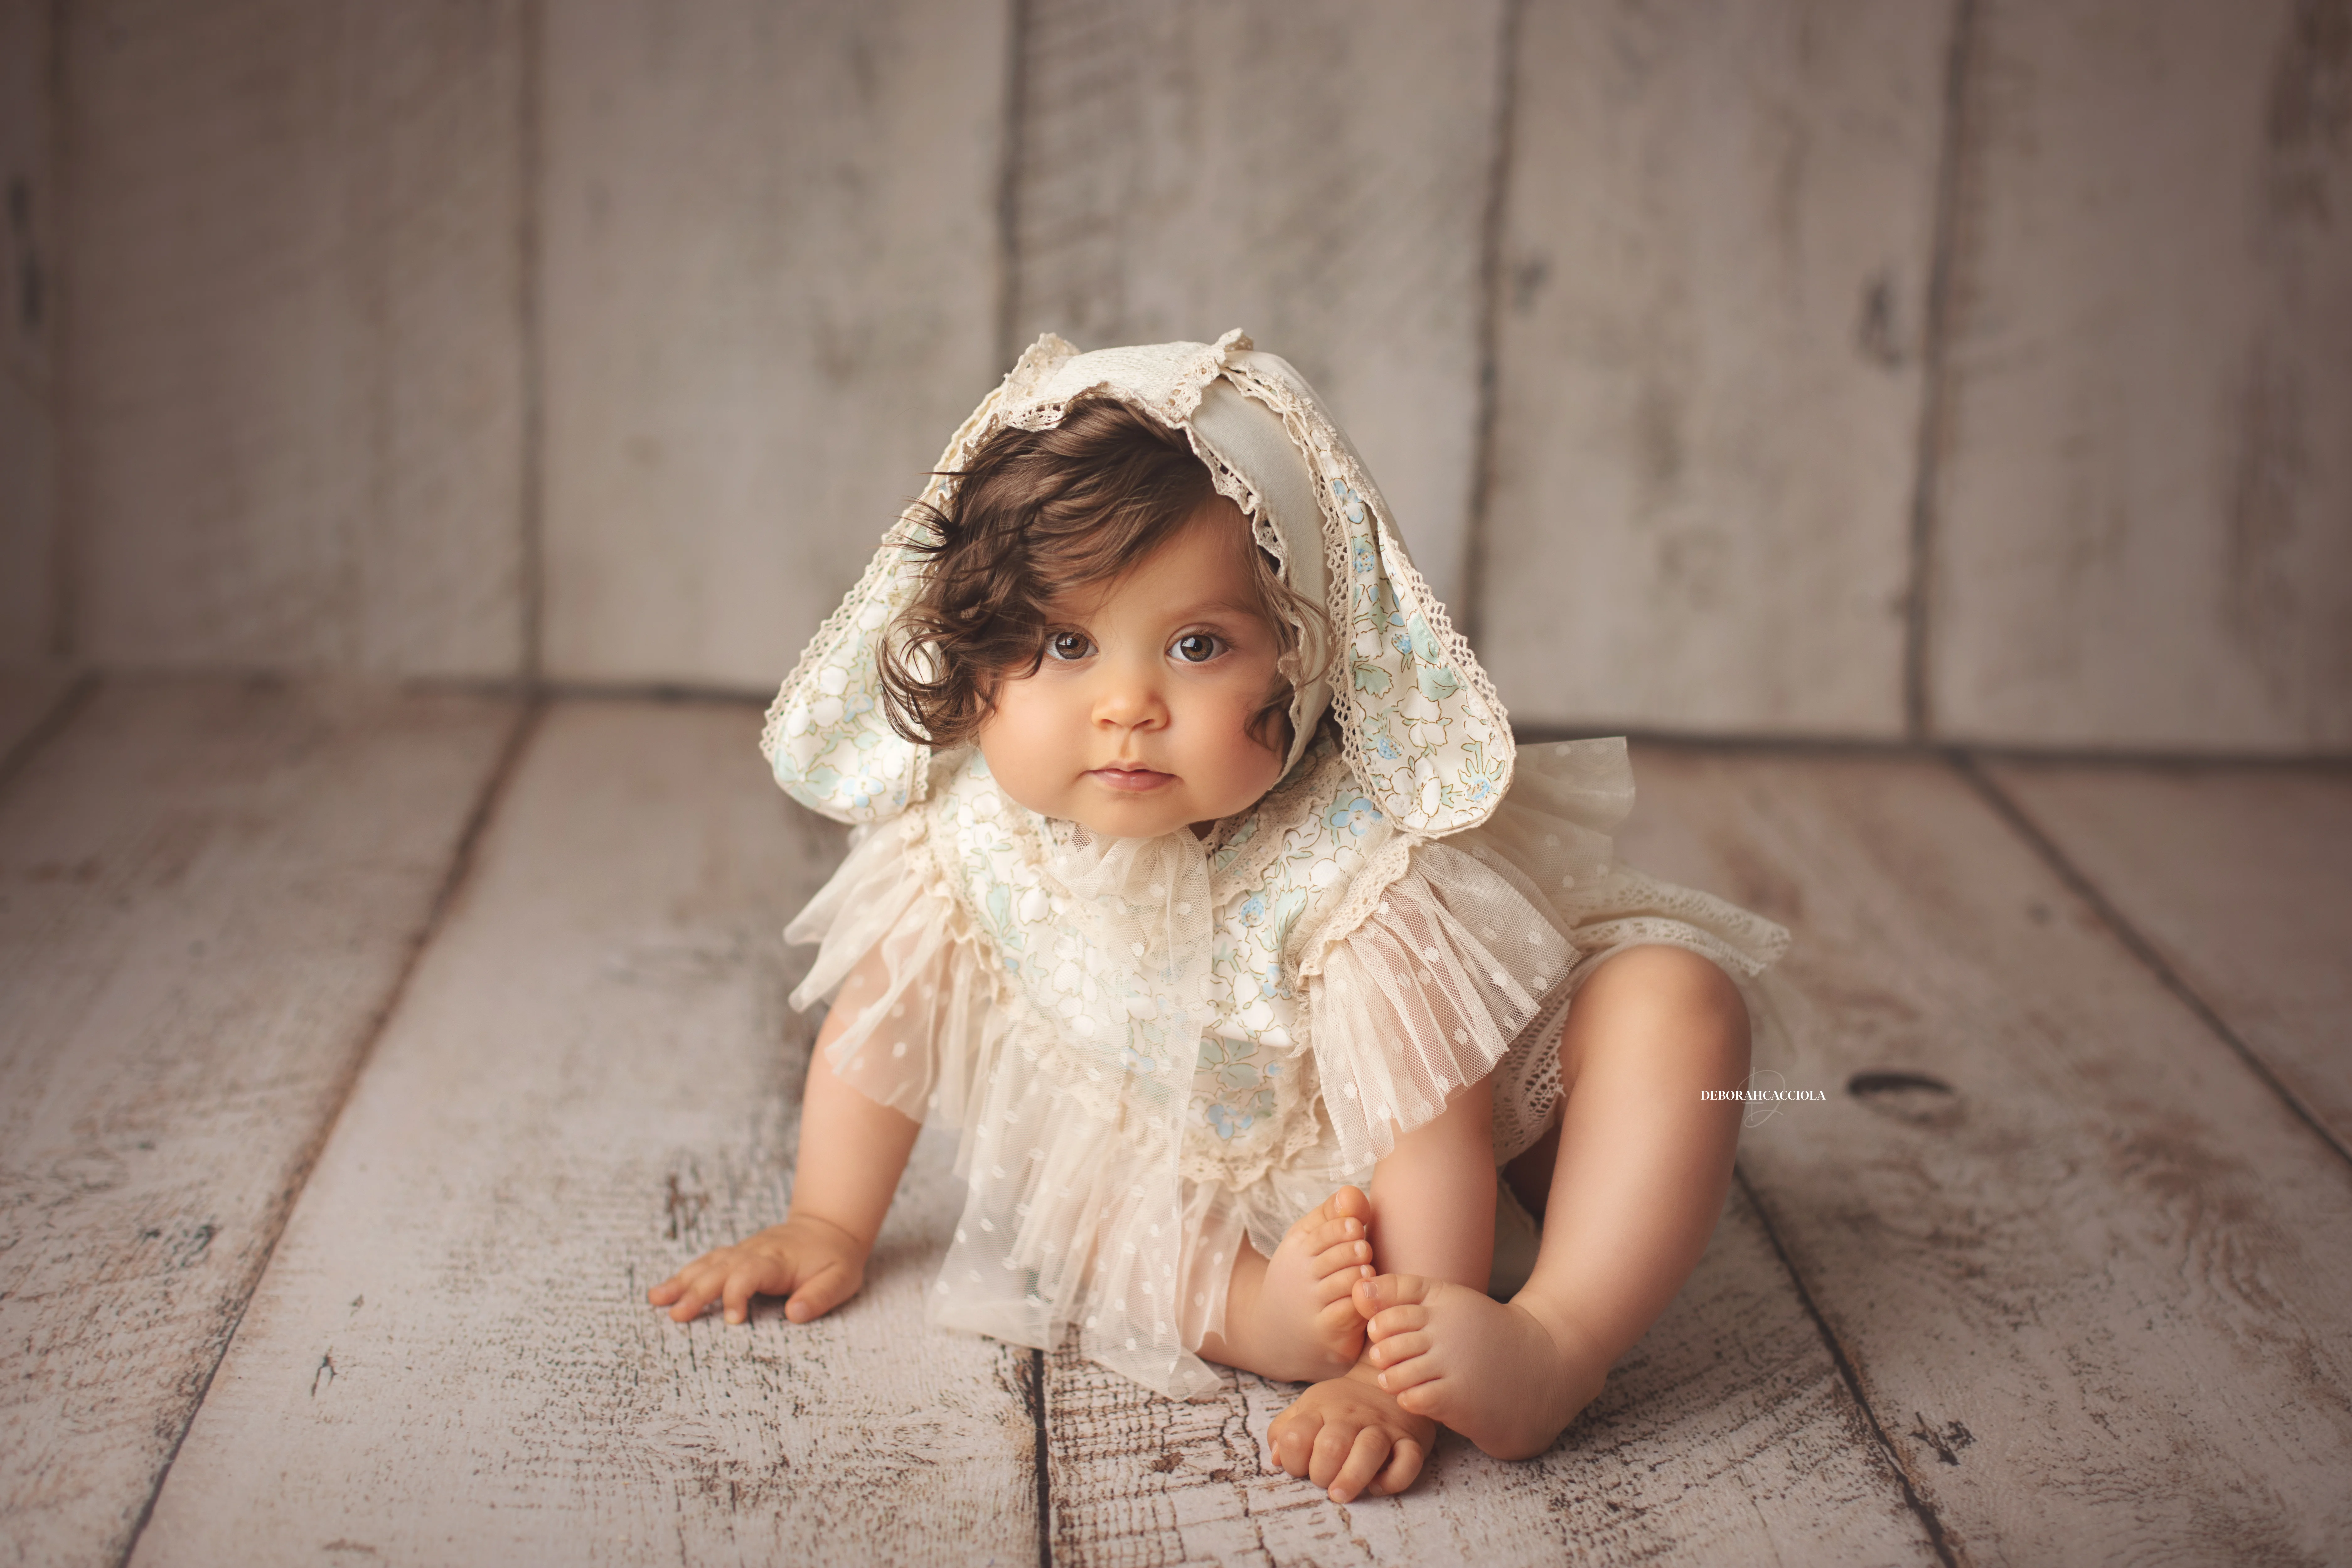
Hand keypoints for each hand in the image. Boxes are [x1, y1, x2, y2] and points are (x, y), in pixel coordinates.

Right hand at [646, 1213, 869, 1324]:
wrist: (830, 1227)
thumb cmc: (835, 1259)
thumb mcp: (840, 1279)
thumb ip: (819, 1297)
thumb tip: (795, 1315)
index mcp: (778, 1260)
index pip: (750, 1274)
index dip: (738, 1295)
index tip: (733, 1320)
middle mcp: (755, 1252)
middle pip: (720, 1269)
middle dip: (697, 1292)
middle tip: (676, 1316)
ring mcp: (743, 1251)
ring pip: (708, 1264)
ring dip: (682, 1281)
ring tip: (656, 1299)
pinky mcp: (737, 1255)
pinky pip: (707, 1262)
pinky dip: (686, 1274)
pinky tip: (665, 1290)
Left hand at [1265, 1362, 1436, 1501]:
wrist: (1385, 1379)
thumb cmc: (1340, 1404)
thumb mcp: (1308, 1406)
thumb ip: (1284, 1429)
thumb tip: (1275, 1459)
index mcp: (1321, 1408)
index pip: (1296, 1435)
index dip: (1292, 1460)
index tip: (1299, 1469)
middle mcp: (1352, 1416)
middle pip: (1332, 1445)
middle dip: (1322, 1473)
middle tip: (1324, 1483)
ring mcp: (1383, 1427)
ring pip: (1369, 1450)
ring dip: (1352, 1477)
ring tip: (1340, 1494)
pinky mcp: (1410, 1440)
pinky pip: (1408, 1461)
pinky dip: (1393, 1479)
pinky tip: (1377, 1486)